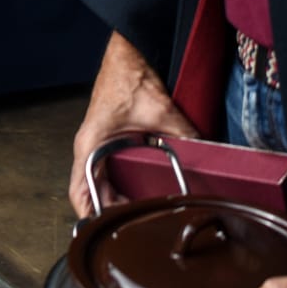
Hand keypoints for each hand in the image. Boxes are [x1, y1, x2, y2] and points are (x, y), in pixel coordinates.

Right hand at [68, 32, 198, 217]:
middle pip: (91, 196)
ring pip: (98, 186)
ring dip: (113, 202)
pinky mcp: (107, 142)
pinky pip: (106, 173)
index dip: (93, 218)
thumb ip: (184, 136)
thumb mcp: (162, 112)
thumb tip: (206, 156)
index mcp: (90, 146)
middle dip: (110, 215)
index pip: (80, 194)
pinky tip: (137, 195)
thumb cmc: (129, 77)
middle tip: (136, 229)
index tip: (113, 232)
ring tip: (137, 218)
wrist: (127, 55)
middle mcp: (88, 149)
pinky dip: (117, 187)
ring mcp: (96, 146)